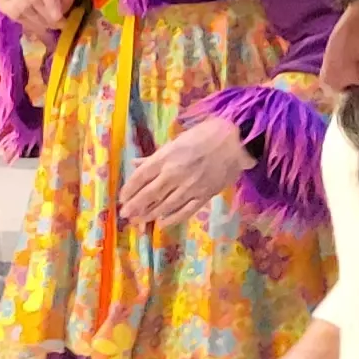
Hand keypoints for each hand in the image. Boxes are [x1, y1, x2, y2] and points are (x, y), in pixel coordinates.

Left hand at [118, 114, 252, 224]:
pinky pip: (186, 210)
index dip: (129, 189)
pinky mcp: (205, 194)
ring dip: (150, 214)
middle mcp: (174, 173)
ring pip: (165, 204)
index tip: (122, 198)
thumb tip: (135, 163)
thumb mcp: (177, 141)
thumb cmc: (206, 135)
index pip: (140, 176)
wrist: (237, 141)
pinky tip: (162, 223)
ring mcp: (190, 186)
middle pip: (149, 193)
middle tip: (125, 215)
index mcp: (166, 157)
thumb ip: (156, 156)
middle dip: (135, 206)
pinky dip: (173, 218)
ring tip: (140, 220)